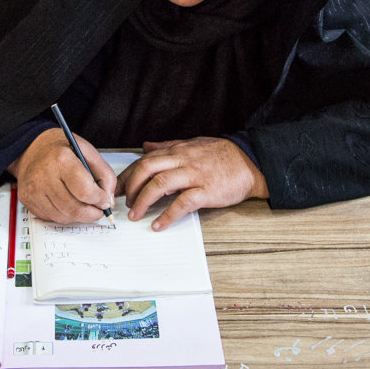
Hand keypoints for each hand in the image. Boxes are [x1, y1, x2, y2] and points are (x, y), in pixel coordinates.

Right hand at [9, 128, 116, 223]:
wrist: (30, 148)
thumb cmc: (60, 148)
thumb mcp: (87, 151)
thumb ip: (104, 174)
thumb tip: (109, 200)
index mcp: (61, 160)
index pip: (85, 191)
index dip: (99, 200)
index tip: (105, 201)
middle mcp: (44, 176)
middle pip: (74, 208)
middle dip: (92, 214)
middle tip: (98, 210)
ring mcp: (34, 190)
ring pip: (63, 216)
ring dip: (79, 216)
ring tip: (85, 207)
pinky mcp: (28, 200)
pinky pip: (51, 217)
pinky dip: (64, 215)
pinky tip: (68, 204)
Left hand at [117, 137, 268, 230]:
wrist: (251, 161)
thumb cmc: (222, 154)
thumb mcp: (192, 143)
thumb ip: (167, 146)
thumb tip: (146, 146)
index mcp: (177, 151)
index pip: (145, 160)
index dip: (128, 174)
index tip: (118, 188)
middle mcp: (182, 161)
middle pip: (147, 169)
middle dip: (131, 186)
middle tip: (123, 202)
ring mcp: (194, 175)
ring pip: (160, 184)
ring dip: (143, 201)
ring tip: (135, 215)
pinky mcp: (206, 191)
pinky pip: (182, 203)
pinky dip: (168, 215)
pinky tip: (158, 225)